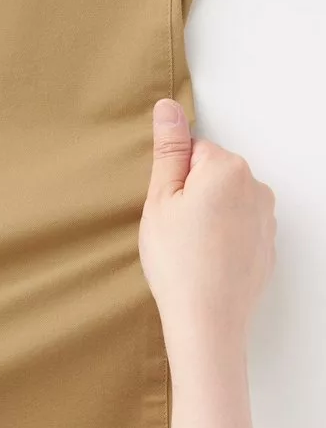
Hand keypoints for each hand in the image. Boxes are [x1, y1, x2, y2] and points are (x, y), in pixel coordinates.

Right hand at [139, 99, 276, 363]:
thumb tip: (168, 107)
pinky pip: (239, 228)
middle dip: (193, 197)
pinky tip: (206, 263)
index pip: (193, 153)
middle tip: (174, 232)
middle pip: (213, 175)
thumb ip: (168, 151)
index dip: (172, 182)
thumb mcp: (160, 202)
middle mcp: (256, 186)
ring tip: (190, 252)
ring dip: (209, 218)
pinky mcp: (268, 244)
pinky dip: (223, 240)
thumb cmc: (178, 263)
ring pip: (227, 203)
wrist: (207, 320)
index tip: (167, 211)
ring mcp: (266, 217)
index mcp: (227, 168)